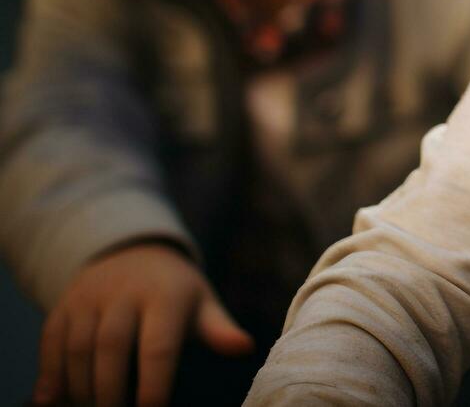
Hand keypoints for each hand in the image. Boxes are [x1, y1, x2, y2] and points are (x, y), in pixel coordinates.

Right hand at [33, 241, 253, 406]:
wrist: (134, 254)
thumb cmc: (176, 292)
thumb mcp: (202, 304)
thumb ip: (219, 329)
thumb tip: (244, 347)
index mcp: (166, 296)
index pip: (159, 345)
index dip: (154, 383)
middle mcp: (124, 293)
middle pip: (111, 346)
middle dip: (110, 390)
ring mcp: (90, 298)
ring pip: (78, 346)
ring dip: (80, 387)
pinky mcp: (64, 306)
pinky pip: (50, 341)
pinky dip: (48, 373)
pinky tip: (51, 401)